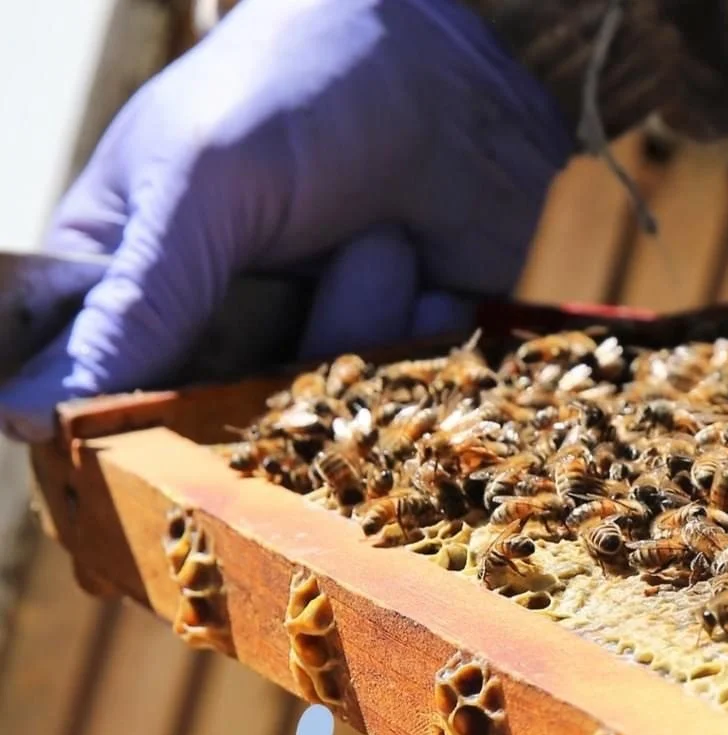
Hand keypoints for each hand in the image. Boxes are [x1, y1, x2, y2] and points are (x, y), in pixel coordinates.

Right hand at [0, 0, 572, 440]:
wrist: (449, 74)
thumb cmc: (299, 89)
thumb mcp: (200, 179)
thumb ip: (133, 301)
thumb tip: (24, 415)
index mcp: (134, 286)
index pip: (97, 397)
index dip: (129, 424)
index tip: (179, 412)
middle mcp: (218, 336)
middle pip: (219, 432)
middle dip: (277, 370)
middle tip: (312, 283)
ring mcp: (307, 352)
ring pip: (318, 419)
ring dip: (362, 321)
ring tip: (386, 240)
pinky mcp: (388, 363)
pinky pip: (398, 403)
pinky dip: (421, 341)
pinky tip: (435, 282)